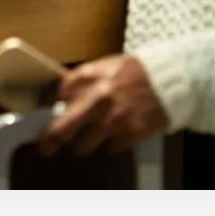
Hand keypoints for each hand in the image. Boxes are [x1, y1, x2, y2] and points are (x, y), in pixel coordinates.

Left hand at [38, 54, 170, 157]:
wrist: (168, 79)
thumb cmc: (134, 72)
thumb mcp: (104, 67)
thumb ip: (82, 81)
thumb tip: (59, 97)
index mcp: (87, 77)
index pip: (54, 96)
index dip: (48, 106)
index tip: (47, 112)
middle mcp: (95, 99)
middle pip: (60, 128)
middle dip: (50, 140)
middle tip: (46, 147)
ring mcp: (111, 119)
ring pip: (82, 145)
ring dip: (83, 144)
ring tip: (88, 139)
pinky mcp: (127, 134)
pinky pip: (109, 148)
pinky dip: (111, 143)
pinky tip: (117, 132)